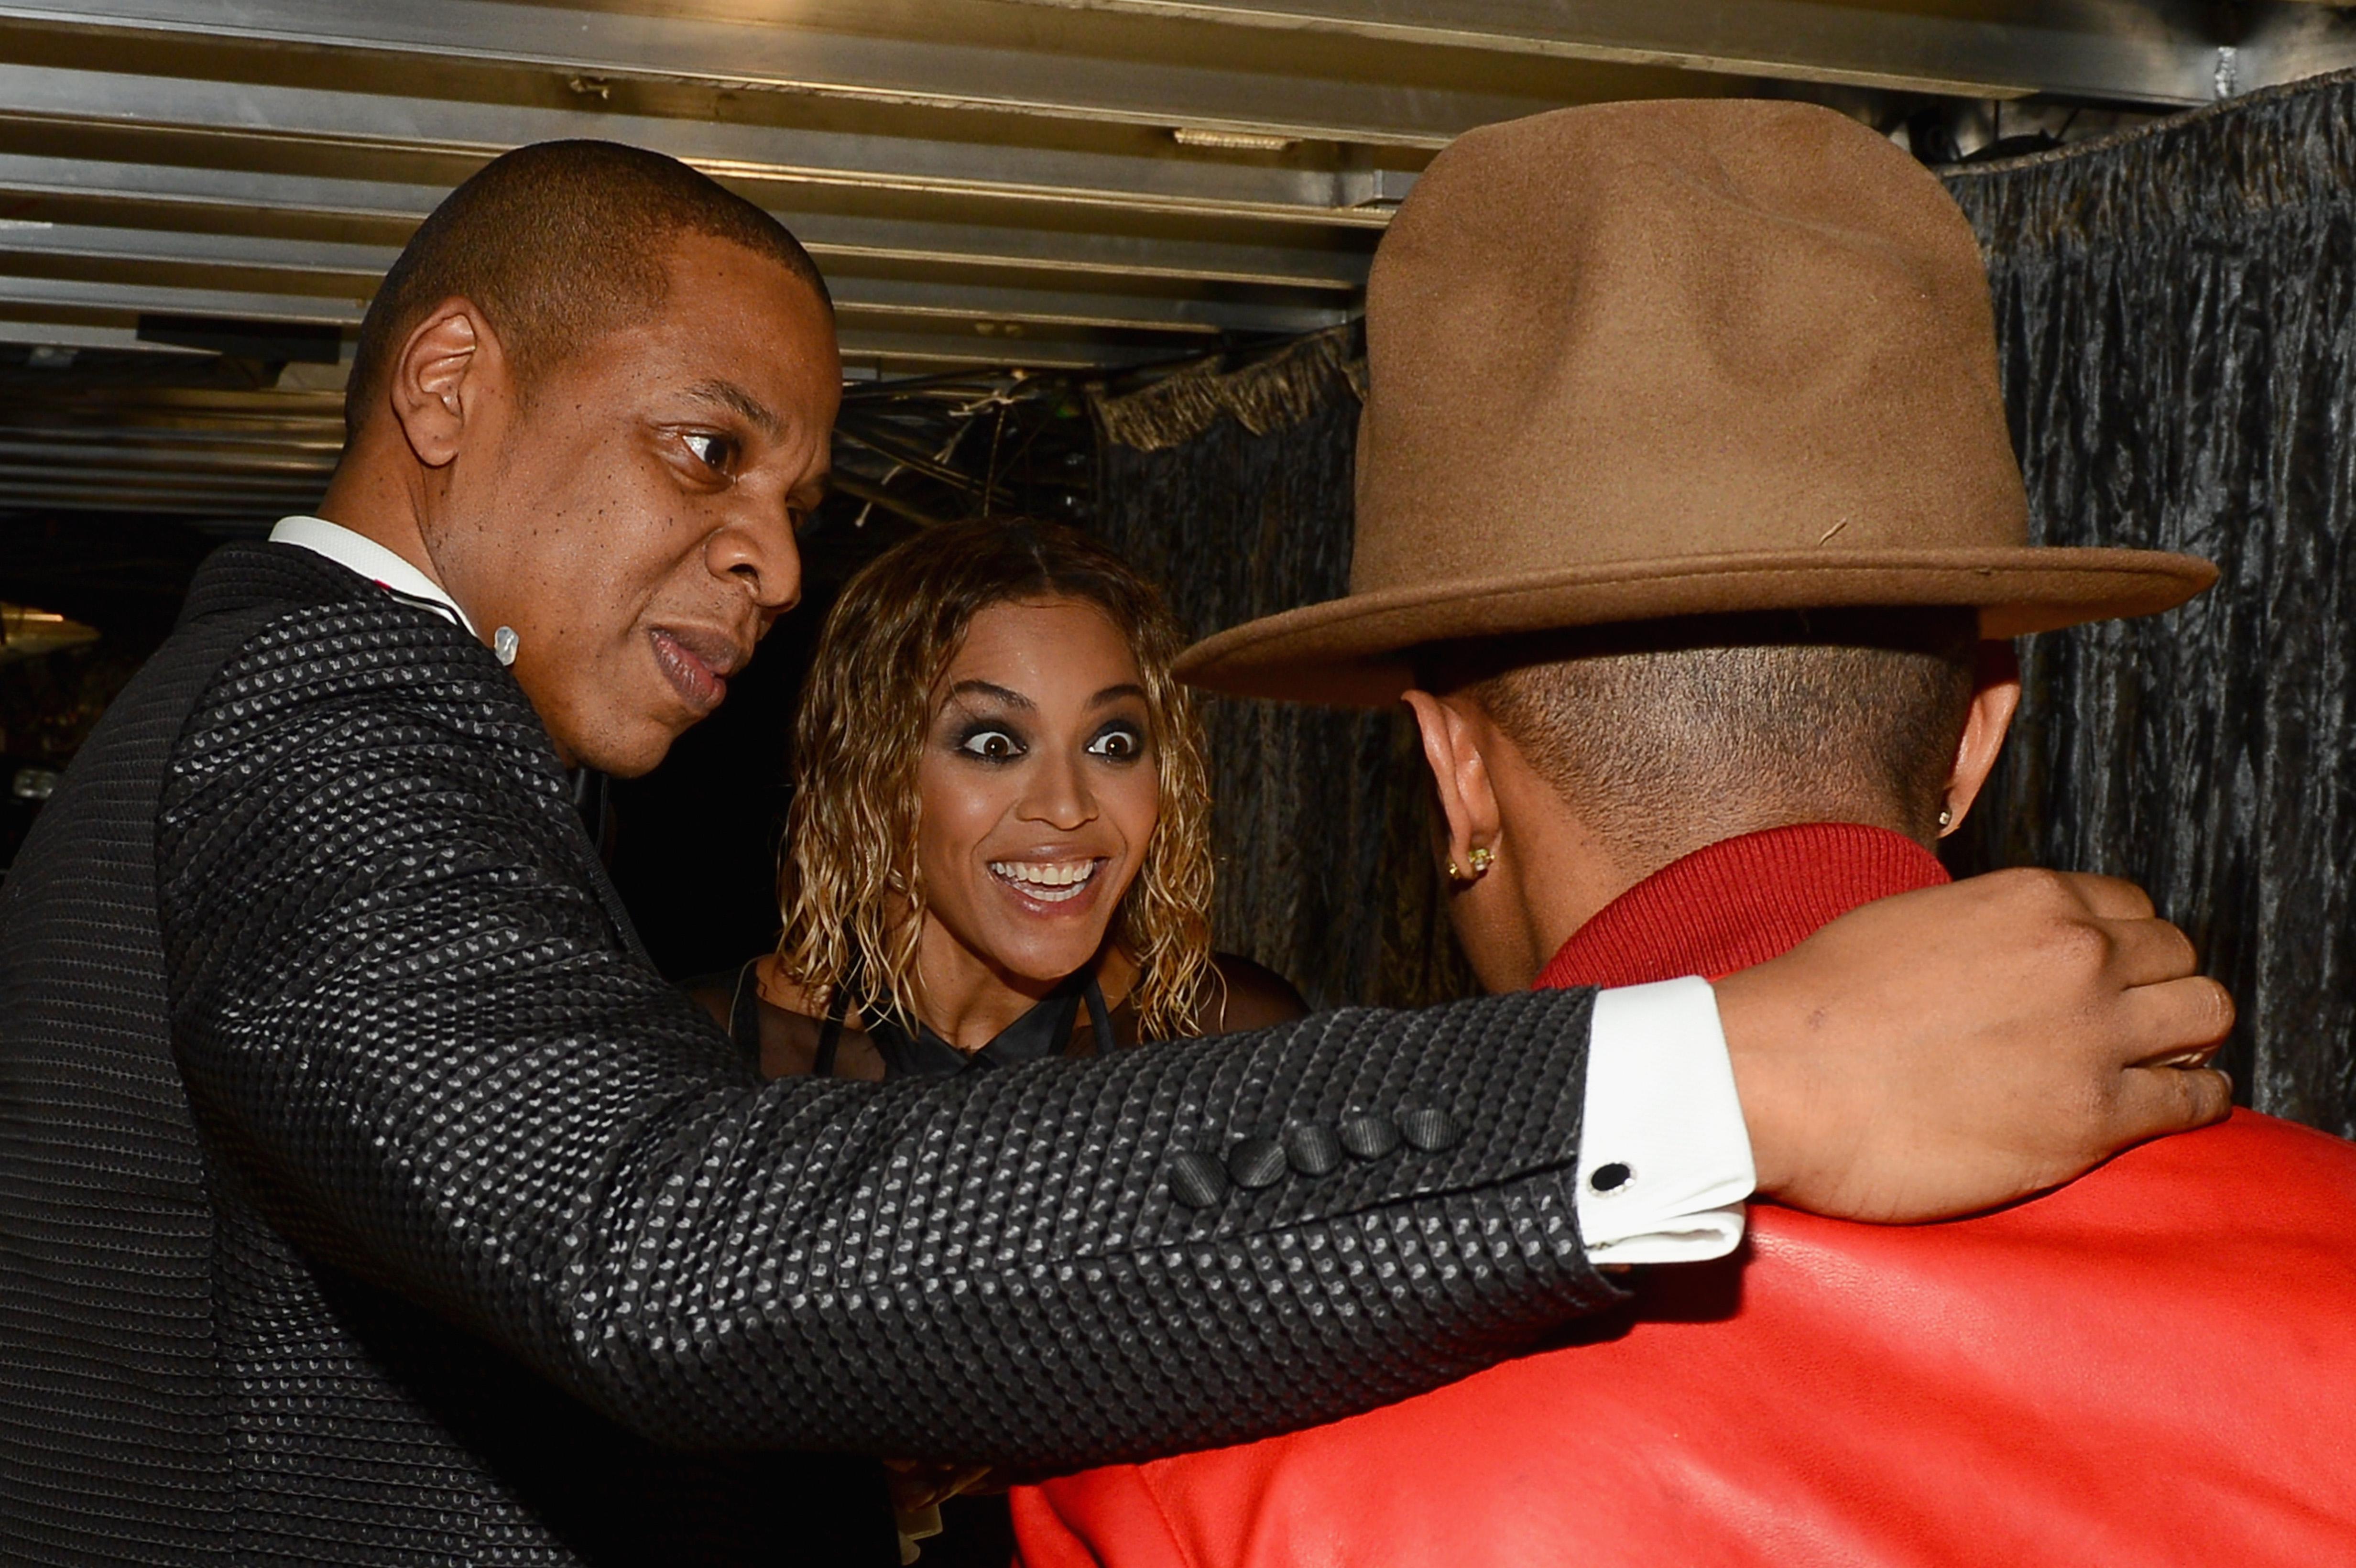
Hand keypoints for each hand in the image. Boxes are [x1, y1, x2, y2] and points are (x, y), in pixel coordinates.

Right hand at [1712, 868, 2233, 1222]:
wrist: (1774, 1078)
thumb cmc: (1818, 1007)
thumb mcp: (1910, 923)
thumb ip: (1983, 931)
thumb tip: (2005, 956)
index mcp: (2031, 900)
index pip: (2132, 909)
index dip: (2123, 949)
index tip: (2107, 981)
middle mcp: (2078, 955)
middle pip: (2180, 958)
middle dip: (2159, 990)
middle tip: (2128, 1029)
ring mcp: (2092, 1035)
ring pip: (2206, 1015)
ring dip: (2186, 1040)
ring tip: (2153, 1067)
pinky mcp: (2093, 1119)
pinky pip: (2196, 1099)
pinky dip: (2193, 1101)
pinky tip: (2164, 1110)